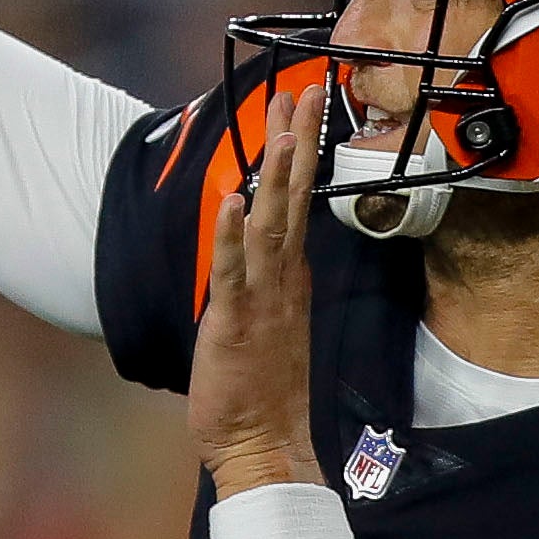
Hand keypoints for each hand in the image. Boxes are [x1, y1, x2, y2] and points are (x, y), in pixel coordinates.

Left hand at [190, 83, 326, 498]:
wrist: (267, 447)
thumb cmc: (264, 392)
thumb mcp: (270, 324)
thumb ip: (268, 284)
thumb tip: (260, 250)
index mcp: (292, 278)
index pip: (300, 201)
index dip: (303, 152)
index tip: (306, 105)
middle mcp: (284, 280)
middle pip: (294, 199)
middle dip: (299, 143)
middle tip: (306, 90)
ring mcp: (263, 298)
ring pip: (271, 225)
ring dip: (277, 176)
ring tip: (282, 130)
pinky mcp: (234, 321)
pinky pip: (234, 272)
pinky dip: (232, 236)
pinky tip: (234, 201)